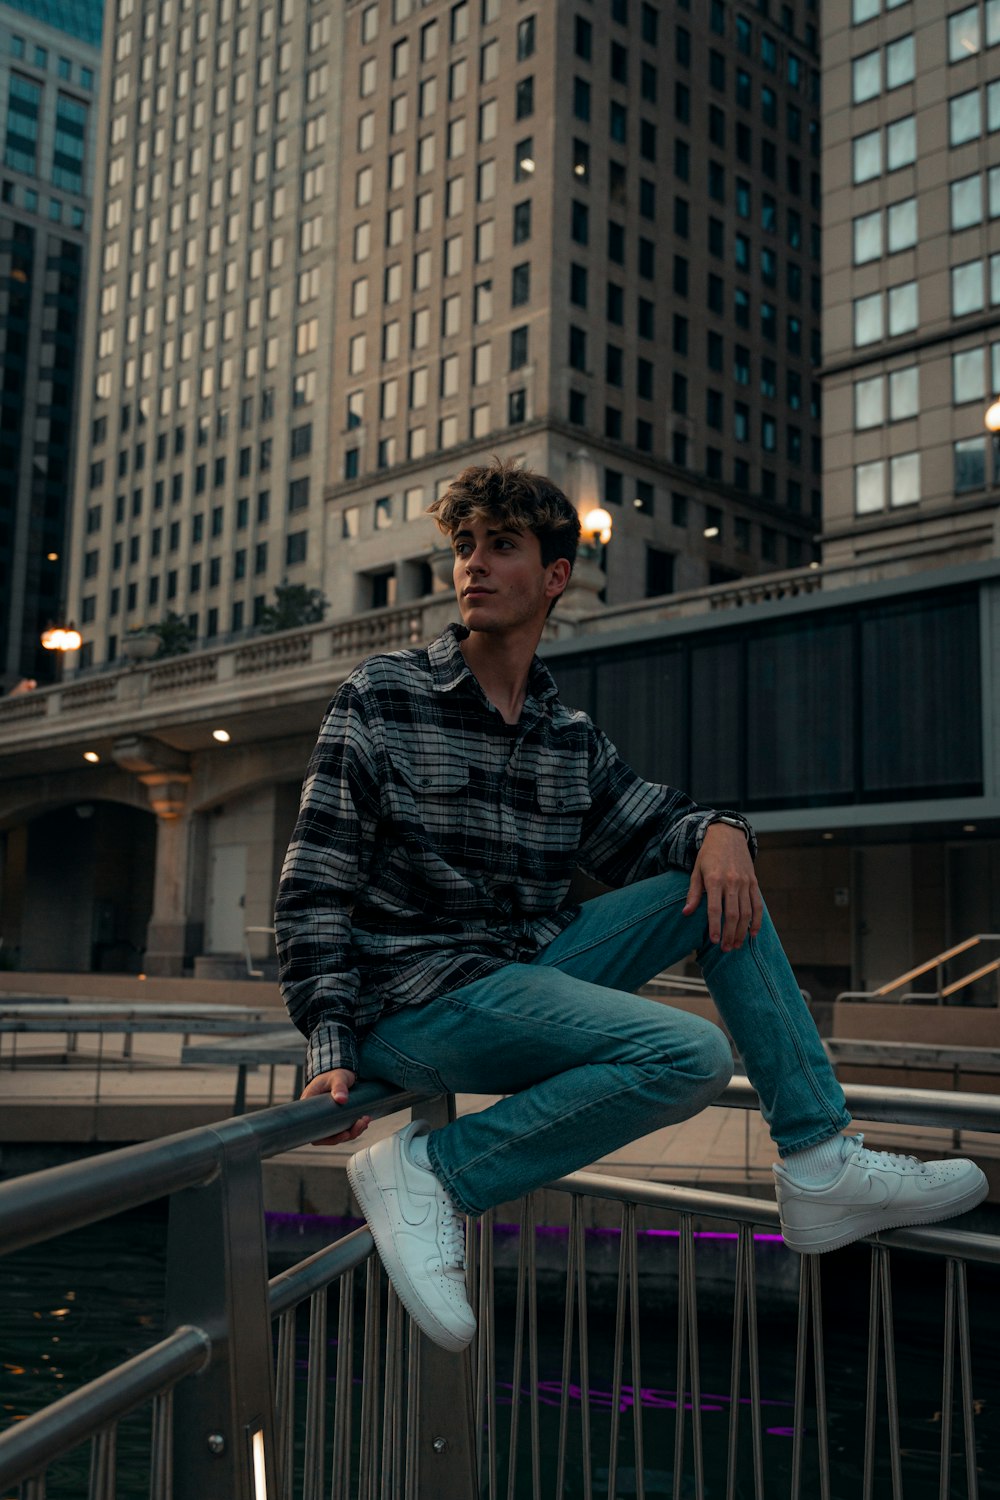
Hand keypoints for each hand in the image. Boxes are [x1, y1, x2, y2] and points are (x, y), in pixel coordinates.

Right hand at [300, 1068, 370, 1145]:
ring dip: (353, 1131)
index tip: (343, 1134)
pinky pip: (343, 1128)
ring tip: (365, 1121)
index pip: (313, 1131)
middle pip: (327, 1135)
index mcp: (310, 1107)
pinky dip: (354, 1127)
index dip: (327, 1138)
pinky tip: (364, 1121)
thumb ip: (339, 1086)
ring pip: (337, 1133)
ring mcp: (327, 1117)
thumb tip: (341, 1099)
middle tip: (359, 1125)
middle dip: (344, 1135)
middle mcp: (317, 1115)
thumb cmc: (334, 1073)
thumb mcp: (337, 1078)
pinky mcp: (336, 1117)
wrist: (341, 1069)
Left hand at [682, 823, 762, 952]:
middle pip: (733, 914)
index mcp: (715, 880)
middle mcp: (732, 882)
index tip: (714, 941)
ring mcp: (745, 882)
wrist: (727, 835)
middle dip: (729, 934)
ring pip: (746, 912)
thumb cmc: (708, 855)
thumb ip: (693, 893)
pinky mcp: (753, 882)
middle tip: (725, 949)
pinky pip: (757, 905)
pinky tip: (753, 934)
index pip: (715, 908)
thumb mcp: (696, 871)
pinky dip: (757, 921)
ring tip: (736, 945)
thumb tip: (686, 913)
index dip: (715, 926)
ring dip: (742, 931)